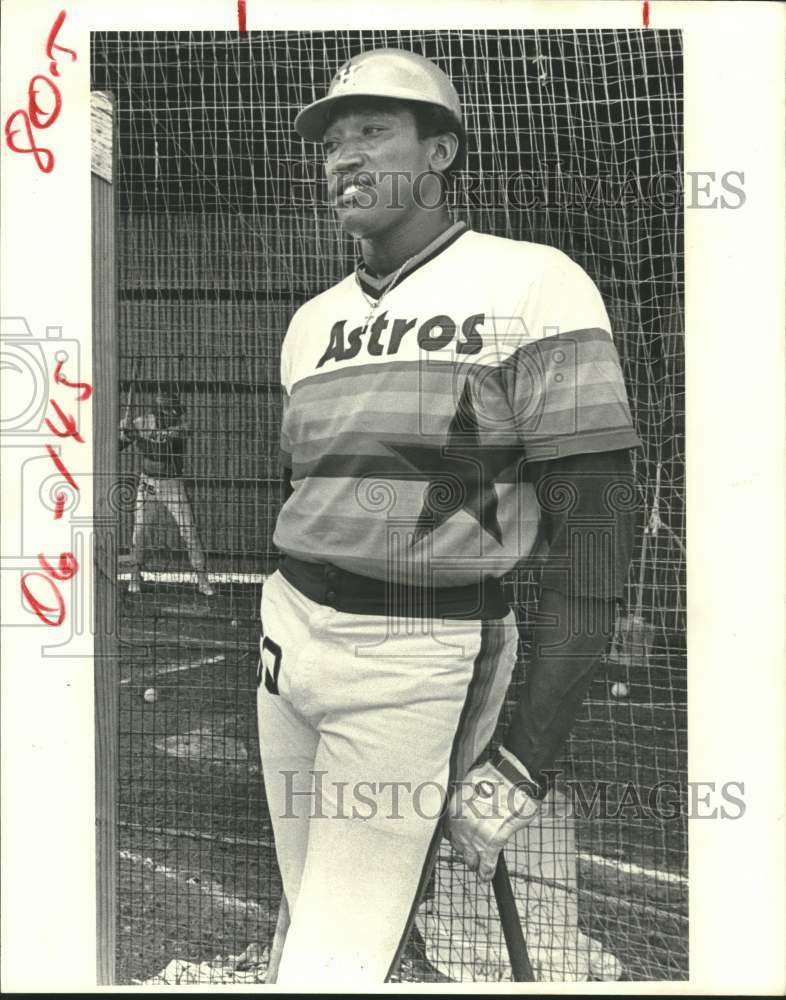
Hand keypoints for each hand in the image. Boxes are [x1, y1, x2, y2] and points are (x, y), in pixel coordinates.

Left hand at [444, 758, 538, 881]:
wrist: (512, 776)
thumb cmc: (495, 776)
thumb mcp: (472, 786)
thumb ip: (467, 802)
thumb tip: (469, 808)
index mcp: (453, 808)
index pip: (449, 830)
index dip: (457, 835)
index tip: (461, 837)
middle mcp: (459, 824)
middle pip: (458, 845)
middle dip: (465, 848)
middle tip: (472, 849)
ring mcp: (475, 836)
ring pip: (470, 858)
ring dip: (475, 862)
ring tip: (478, 864)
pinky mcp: (492, 843)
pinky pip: (487, 865)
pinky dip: (487, 872)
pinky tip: (487, 876)